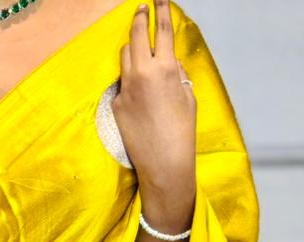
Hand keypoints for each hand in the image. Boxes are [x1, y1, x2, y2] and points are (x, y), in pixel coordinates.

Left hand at [113, 0, 196, 223]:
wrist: (163, 164)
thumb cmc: (182, 132)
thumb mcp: (188, 97)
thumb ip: (176, 73)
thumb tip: (168, 62)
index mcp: (165, 69)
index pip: (162, 29)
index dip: (160, 10)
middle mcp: (143, 73)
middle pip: (137, 33)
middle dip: (139, 18)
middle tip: (141, 10)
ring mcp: (126, 87)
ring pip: (125, 54)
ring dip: (133, 47)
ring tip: (139, 47)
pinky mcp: (116, 103)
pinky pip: (122, 81)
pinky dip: (130, 79)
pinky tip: (138, 90)